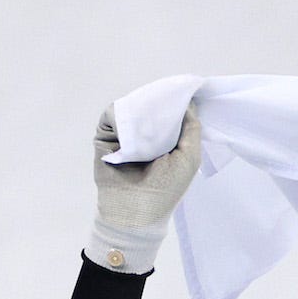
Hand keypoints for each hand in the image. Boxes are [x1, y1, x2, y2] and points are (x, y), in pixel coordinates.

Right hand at [86, 103, 201, 274]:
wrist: (137, 209)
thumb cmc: (167, 188)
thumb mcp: (189, 157)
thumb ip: (192, 129)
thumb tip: (189, 102)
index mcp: (166, 141)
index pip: (170, 113)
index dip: (176, 102)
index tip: (184, 90)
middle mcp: (145, 136)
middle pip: (151, 106)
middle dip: (159, 101)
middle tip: (168, 95)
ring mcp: (124, 135)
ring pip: (132, 107)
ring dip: (141, 109)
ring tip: (151, 116)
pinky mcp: (105, 136)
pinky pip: (113, 115)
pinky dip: (123, 117)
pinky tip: (132, 128)